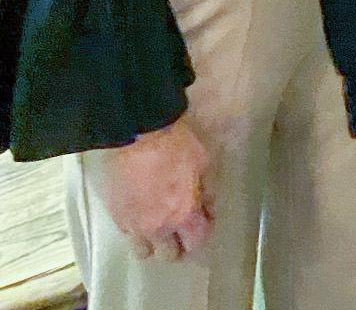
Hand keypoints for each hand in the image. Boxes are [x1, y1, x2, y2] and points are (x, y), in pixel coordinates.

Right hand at [97, 117, 212, 259]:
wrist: (135, 132)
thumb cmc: (174, 144)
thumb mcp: (204, 161)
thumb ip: (207, 190)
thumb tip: (208, 207)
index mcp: (183, 214)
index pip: (196, 243)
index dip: (202, 233)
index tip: (203, 221)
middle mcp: (157, 227)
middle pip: (169, 255)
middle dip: (178, 244)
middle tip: (181, 226)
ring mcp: (132, 225)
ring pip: (143, 251)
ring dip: (153, 242)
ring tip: (159, 224)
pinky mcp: (114, 216)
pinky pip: (127, 235)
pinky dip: (136, 230)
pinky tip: (142, 212)